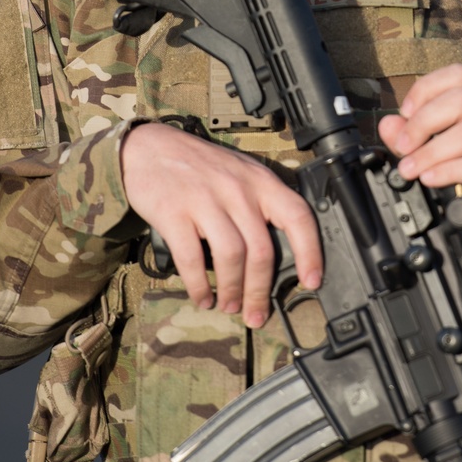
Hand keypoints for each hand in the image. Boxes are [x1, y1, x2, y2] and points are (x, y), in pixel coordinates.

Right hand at [120, 122, 321, 327]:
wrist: (149, 147)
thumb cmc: (199, 166)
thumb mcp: (240, 173)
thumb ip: (260, 204)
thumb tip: (280, 255)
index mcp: (260, 181)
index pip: (298, 216)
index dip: (310, 252)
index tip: (312, 282)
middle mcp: (237, 189)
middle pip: (261, 249)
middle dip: (261, 290)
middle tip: (257, 314)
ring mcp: (205, 199)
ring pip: (232, 256)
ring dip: (232, 290)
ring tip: (229, 306)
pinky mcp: (174, 212)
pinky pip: (192, 258)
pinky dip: (199, 285)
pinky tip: (202, 297)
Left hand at [377, 65, 461, 250]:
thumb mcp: (441, 164)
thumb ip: (414, 142)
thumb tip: (388, 124)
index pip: (458, 77)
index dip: (426, 89)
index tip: (405, 114)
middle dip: (423, 123)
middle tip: (403, 150)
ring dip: (433, 151)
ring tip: (413, 170)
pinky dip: (454, 171)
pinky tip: (433, 179)